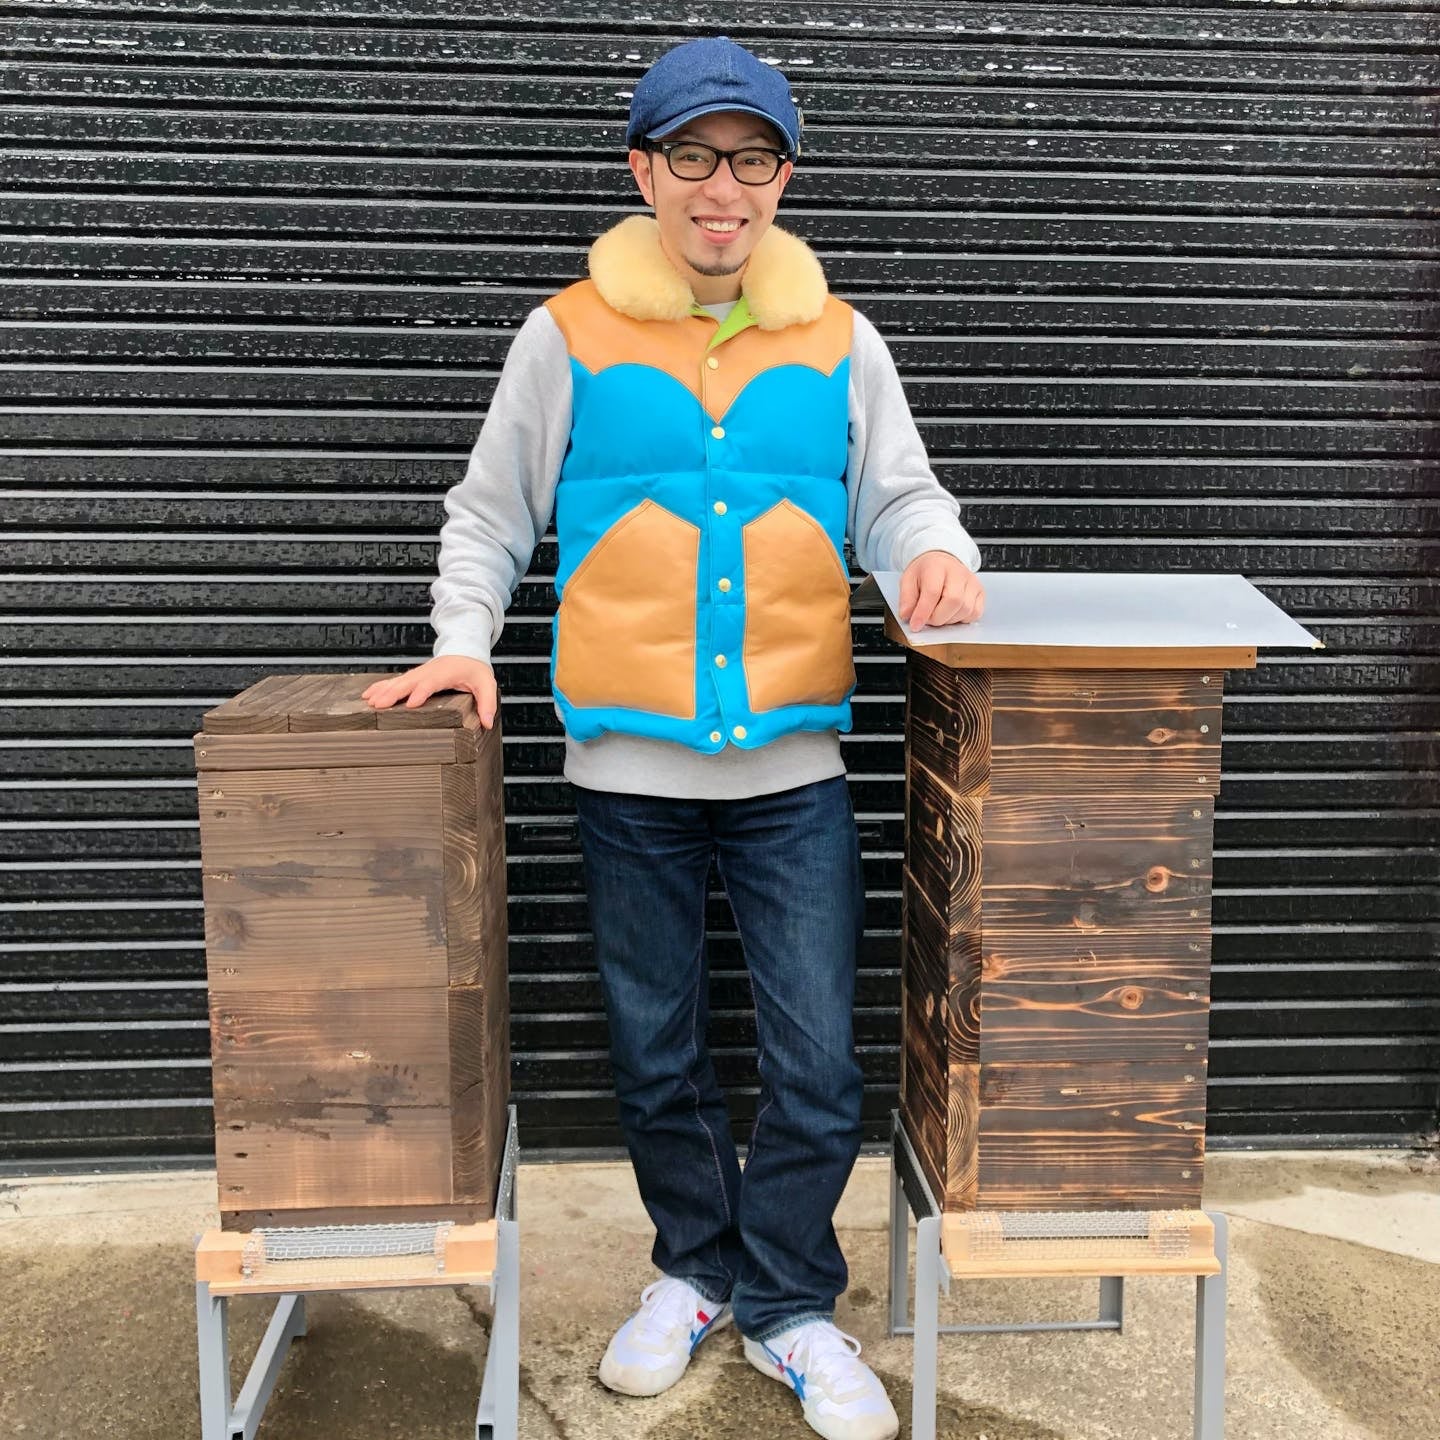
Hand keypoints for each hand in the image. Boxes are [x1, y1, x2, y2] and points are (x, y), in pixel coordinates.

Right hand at [361, 655, 499, 728]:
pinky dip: (381, 686)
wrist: (466, 651)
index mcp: (446, 673)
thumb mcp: (486, 684)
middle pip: (409, 682)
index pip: (432, 682)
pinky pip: (395, 681)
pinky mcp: (414, 676)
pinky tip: (368, 695)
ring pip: (399, 681)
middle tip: (379, 705)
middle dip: (394, 693)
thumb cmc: (475, 670)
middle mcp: (429, 671)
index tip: (411, 704)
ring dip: (384, 690)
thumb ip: (487, 703)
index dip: (421, 692)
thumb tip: (487, 723)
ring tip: (370, 702)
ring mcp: (419, 673)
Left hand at [898, 551, 984, 629]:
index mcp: (937, 566)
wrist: (941, 562)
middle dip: (938, 618)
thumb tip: (907, 615)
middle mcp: (958, 572)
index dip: (923, 612)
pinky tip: (952, 613)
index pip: (933, 592)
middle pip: (953, 601)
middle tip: (928, 619)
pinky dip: (962, 619)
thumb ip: (907, 598)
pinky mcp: (980, 592)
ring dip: (949, 620)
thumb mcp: (908, 580)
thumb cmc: (926, 572)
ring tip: (938, 613)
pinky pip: (975, 613)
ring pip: (966, 610)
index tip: (915, 625)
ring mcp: (972, 582)